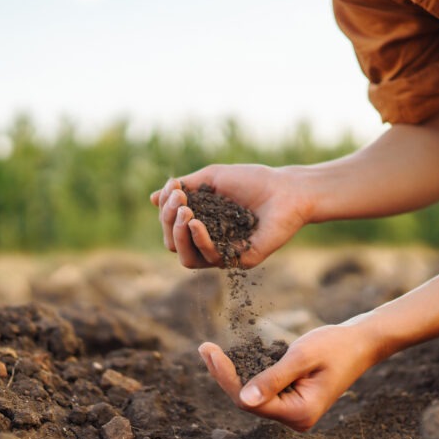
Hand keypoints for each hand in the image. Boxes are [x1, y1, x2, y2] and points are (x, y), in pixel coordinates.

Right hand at [149, 164, 310, 268]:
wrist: (286, 189)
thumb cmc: (252, 181)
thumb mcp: (212, 178)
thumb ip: (184, 188)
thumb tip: (152, 198)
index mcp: (201, 223)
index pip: (171, 226)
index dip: (165, 210)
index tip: (174, 187)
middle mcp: (210, 241)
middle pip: (173, 244)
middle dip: (168, 222)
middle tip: (179, 201)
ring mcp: (224, 253)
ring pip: (186, 258)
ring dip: (178, 235)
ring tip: (184, 212)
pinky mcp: (239, 260)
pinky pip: (210, 259)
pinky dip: (199, 240)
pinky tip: (196, 223)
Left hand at [197, 322, 383, 430]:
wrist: (361, 343)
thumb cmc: (336, 346)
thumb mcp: (302, 357)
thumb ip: (273, 378)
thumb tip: (243, 399)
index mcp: (300, 413)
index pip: (250, 401)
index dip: (226, 378)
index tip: (209, 351)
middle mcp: (295, 419)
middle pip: (248, 401)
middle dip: (225, 375)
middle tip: (204, 348)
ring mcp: (294, 412)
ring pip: (252, 396)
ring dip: (232, 374)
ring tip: (209, 351)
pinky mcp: (291, 400)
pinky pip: (262, 390)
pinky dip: (246, 373)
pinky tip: (229, 359)